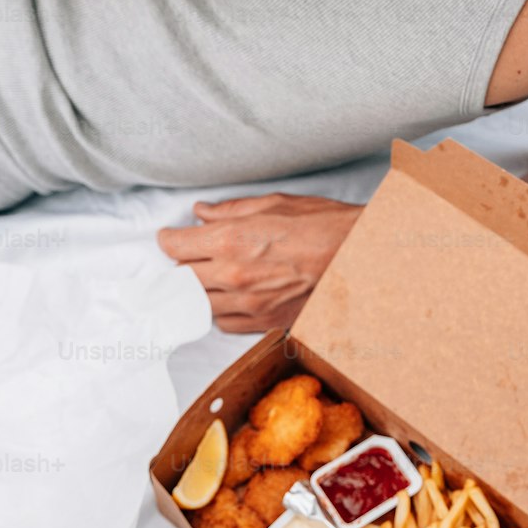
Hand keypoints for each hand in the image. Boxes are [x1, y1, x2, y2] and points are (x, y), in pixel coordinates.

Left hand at [157, 193, 363, 332]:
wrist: (358, 255)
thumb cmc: (322, 224)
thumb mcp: (273, 203)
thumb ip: (231, 211)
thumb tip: (202, 213)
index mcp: (232, 240)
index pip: (176, 245)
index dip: (168, 239)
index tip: (170, 236)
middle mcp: (234, 275)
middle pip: (181, 279)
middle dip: (179, 266)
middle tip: (184, 257)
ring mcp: (250, 303)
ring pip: (200, 306)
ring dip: (198, 291)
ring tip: (207, 277)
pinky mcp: (267, 321)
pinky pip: (227, 323)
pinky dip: (222, 311)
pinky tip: (230, 297)